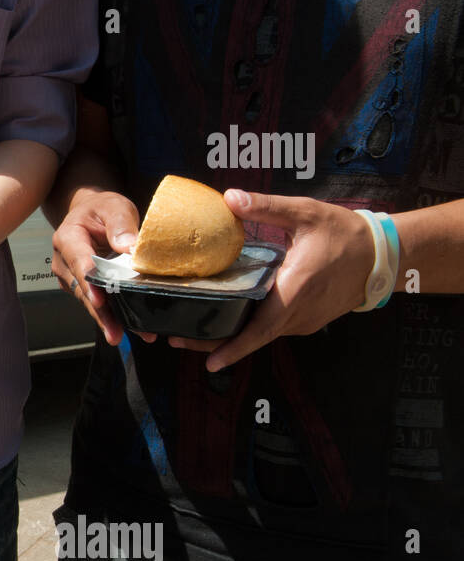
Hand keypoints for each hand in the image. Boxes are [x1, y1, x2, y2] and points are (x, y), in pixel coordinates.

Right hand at [51, 188, 154, 345]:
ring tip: (123, 335)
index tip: (99, 300)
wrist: (91, 215)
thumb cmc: (101, 209)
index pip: (79, 262)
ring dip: (106, 319)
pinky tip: (126, 330)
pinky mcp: (81, 288)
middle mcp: (63, 262)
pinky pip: (96, 304)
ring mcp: (70, 278)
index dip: (89, 282)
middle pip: (82, 290)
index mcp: (67, 238)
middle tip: (114, 332)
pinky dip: (111, 316)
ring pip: (88, 302)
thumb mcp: (114, 206)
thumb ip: (121, 223)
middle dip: (100, 312)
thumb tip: (128, 247)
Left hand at [169, 190, 372, 371]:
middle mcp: (299, 314)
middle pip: (252, 337)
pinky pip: (273, 328)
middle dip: (215, 342)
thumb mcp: (305, 213)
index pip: (260, 329)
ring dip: (230, 336)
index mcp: (295, 292)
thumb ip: (266, 207)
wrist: (382, 255)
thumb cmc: (345, 234)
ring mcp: (304, 321)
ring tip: (192, 331)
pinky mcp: (306, 321)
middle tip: (176, 339)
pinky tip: (227, 318)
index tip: (211, 362)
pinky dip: (250, 328)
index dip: (235, 347)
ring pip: (261, 335)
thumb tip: (230, 198)